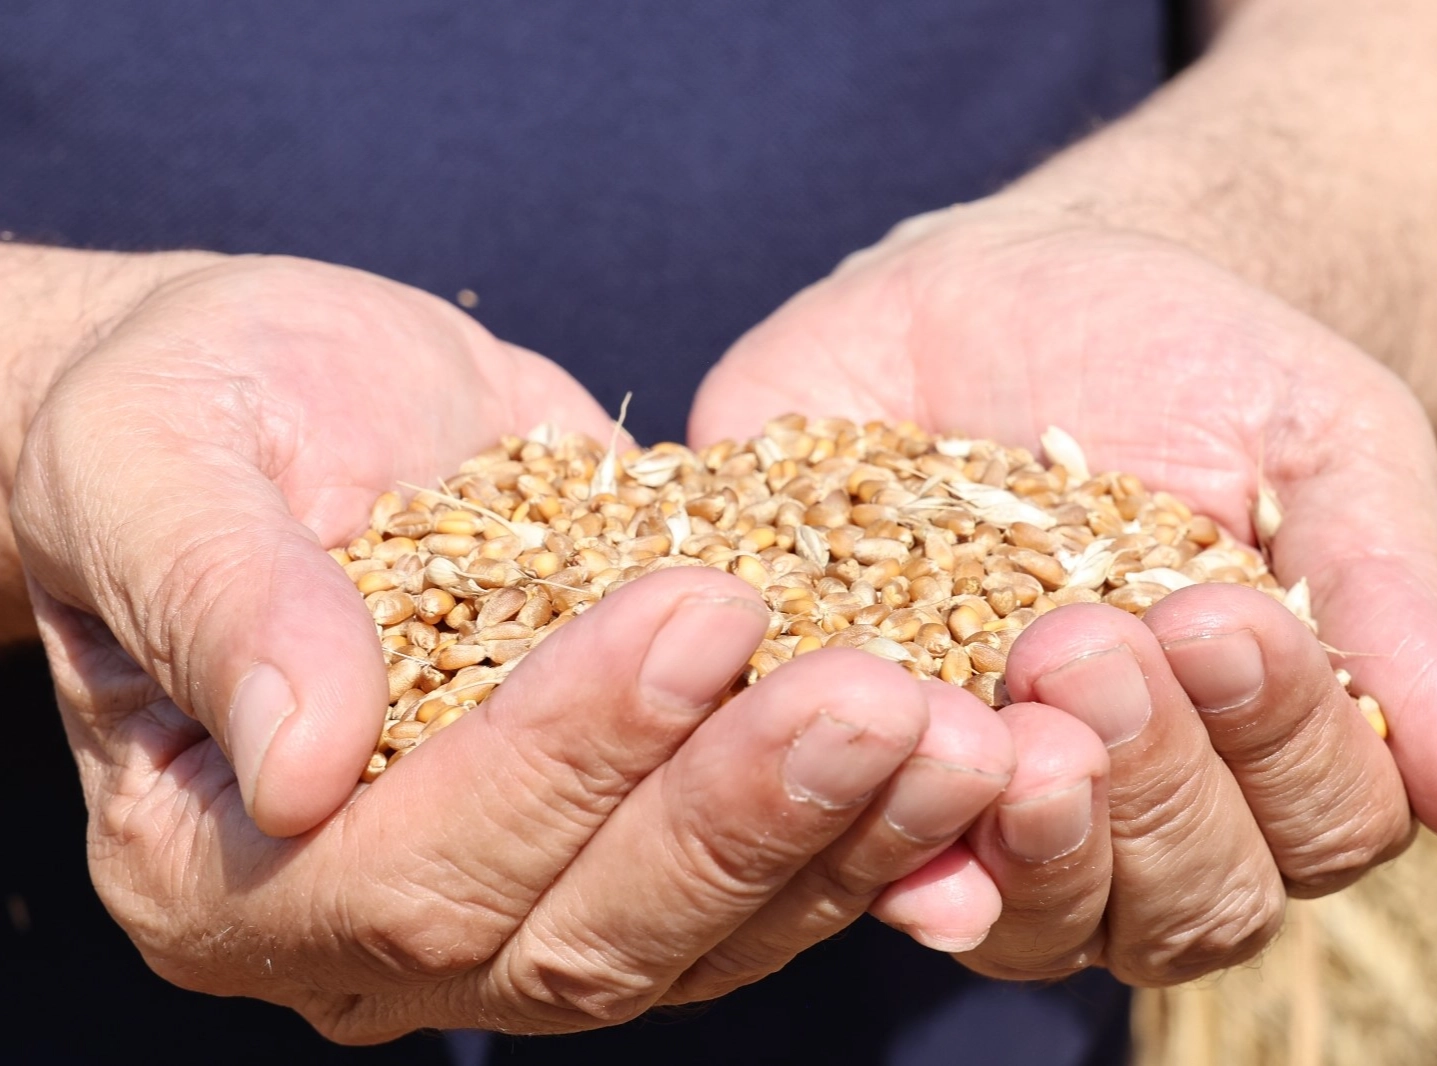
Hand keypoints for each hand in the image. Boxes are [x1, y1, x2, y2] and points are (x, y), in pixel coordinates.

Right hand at [12, 255, 1015, 1037]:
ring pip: (691, 938)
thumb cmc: (188, 418)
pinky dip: (863, 836)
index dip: (560, 751)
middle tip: (881, 697)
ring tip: (967, 733)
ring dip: (839, 840)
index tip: (698, 610)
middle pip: (575, 935)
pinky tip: (969, 762)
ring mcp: (512, 908)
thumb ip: (224, 604)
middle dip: (737, 813)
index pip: (407, 862)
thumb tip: (300, 761)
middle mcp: (373, 933)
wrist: (279, 405)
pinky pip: (753, 891)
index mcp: (221, 868)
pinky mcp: (620, 850)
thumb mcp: (159, 464)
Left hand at [689, 199, 1436, 983]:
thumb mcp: (1322, 443)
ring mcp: (993, 805)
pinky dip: (871, 838)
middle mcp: (1138, 811)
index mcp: (1270, 750)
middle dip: (1147, 785)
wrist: (1010, 292)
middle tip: (1083, 644)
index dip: (1280, 746)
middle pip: (1180, 905)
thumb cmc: (1197, 364)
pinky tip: (862, 777)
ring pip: (1036, 922)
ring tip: (994, 723)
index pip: (1318, 827)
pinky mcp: (860, 759)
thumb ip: (1393, 607)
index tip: (1218, 616)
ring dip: (1028, 842)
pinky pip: (866, 858)